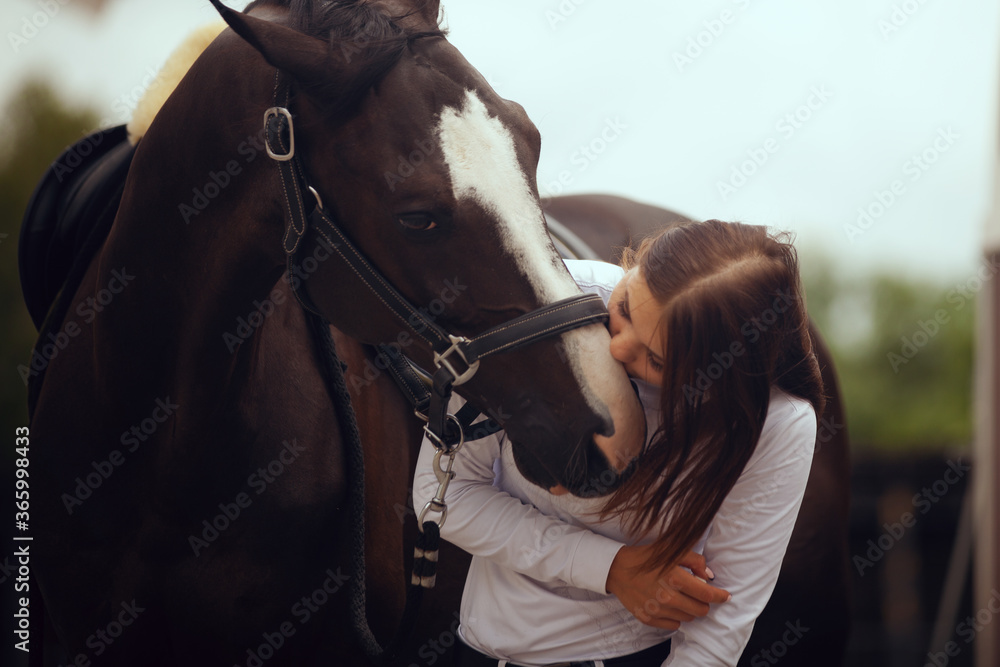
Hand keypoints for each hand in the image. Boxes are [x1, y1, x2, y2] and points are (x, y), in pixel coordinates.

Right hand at [606, 544, 730, 630]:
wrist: (616, 569)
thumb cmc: (646, 558)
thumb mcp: (671, 549)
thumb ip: (695, 560)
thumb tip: (710, 577)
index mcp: (675, 578)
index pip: (707, 595)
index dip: (720, 596)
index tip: (725, 596)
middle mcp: (667, 597)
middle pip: (700, 610)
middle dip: (704, 603)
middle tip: (698, 594)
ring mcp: (657, 610)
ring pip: (688, 619)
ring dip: (689, 609)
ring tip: (680, 597)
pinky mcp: (648, 619)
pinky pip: (673, 625)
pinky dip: (675, 617)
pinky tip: (669, 605)